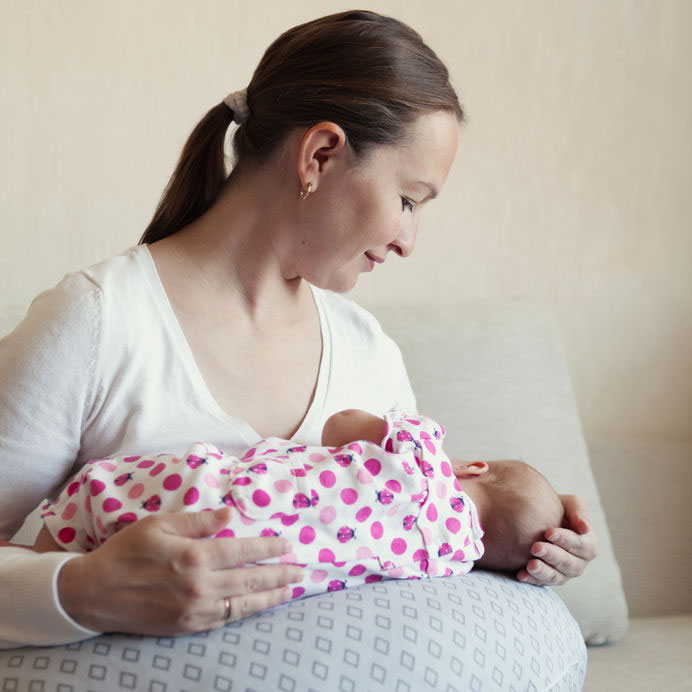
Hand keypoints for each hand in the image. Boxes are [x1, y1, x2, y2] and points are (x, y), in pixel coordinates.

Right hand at [57, 507, 303, 635]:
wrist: (93, 594)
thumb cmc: (125, 552)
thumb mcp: (158, 524)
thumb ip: (197, 520)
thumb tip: (230, 514)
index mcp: (193, 556)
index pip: (243, 551)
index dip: (269, 548)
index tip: (289, 544)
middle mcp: (199, 585)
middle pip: (250, 579)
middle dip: (280, 574)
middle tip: (302, 571)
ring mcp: (194, 610)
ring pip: (243, 603)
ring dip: (270, 596)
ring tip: (291, 590)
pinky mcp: (187, 626)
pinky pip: (225, 619)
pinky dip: (247, 612)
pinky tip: (258, 606)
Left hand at [517, 494, 597, 585]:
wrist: (538, 516)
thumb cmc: (557, 508)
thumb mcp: (569, 504)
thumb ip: (579, 511)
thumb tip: (584, 527)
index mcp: (588, 544)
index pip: (582, 545)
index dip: (566, 540)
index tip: (549, 532)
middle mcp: (579, 562)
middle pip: (570, 564)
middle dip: (552, 556)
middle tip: (535, 547)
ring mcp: (564, 573)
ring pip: (557, 576)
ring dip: (543, 572)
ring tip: (530, 564)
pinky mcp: (549, 578)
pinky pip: (542, 582)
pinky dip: (532, 579)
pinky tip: (521, 574)